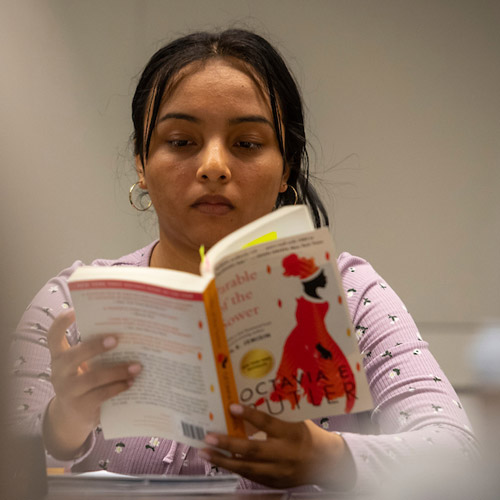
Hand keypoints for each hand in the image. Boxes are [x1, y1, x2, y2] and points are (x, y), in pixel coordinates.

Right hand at [43, 309, 141, 458]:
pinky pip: (101, 395)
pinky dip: (119, 387)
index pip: (53, 335)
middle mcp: (59, 372)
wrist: (71, 418)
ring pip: (93, 377)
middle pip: (74, 355)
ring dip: (118, 370)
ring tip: (137, 366)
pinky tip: (132, 382)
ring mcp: (68, 391)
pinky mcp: (80, 407)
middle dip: (96, 346)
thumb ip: (94, 350)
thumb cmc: (84, 381)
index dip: (62, 321)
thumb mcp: (82, 365)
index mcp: (59, 356)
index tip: (76, 309)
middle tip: (117, 338)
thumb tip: (127, 331)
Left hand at [200, 404, 354, 489]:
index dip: (250, 415)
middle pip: (253, 450)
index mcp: (291, 434)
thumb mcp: (297, 420)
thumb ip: (277, 415)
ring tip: (205, 452)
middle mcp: (284, 454)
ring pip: (247, 467)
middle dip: (228, 444)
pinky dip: (233, 467)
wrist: (327, 463)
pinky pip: (250, 475)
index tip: (232, 407)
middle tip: (209, 436)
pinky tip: (219, 461)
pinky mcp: (273, 482)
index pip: (268, 424)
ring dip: (223, 460)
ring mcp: (278, 471)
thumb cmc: (309, 435)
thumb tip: (252, 399)